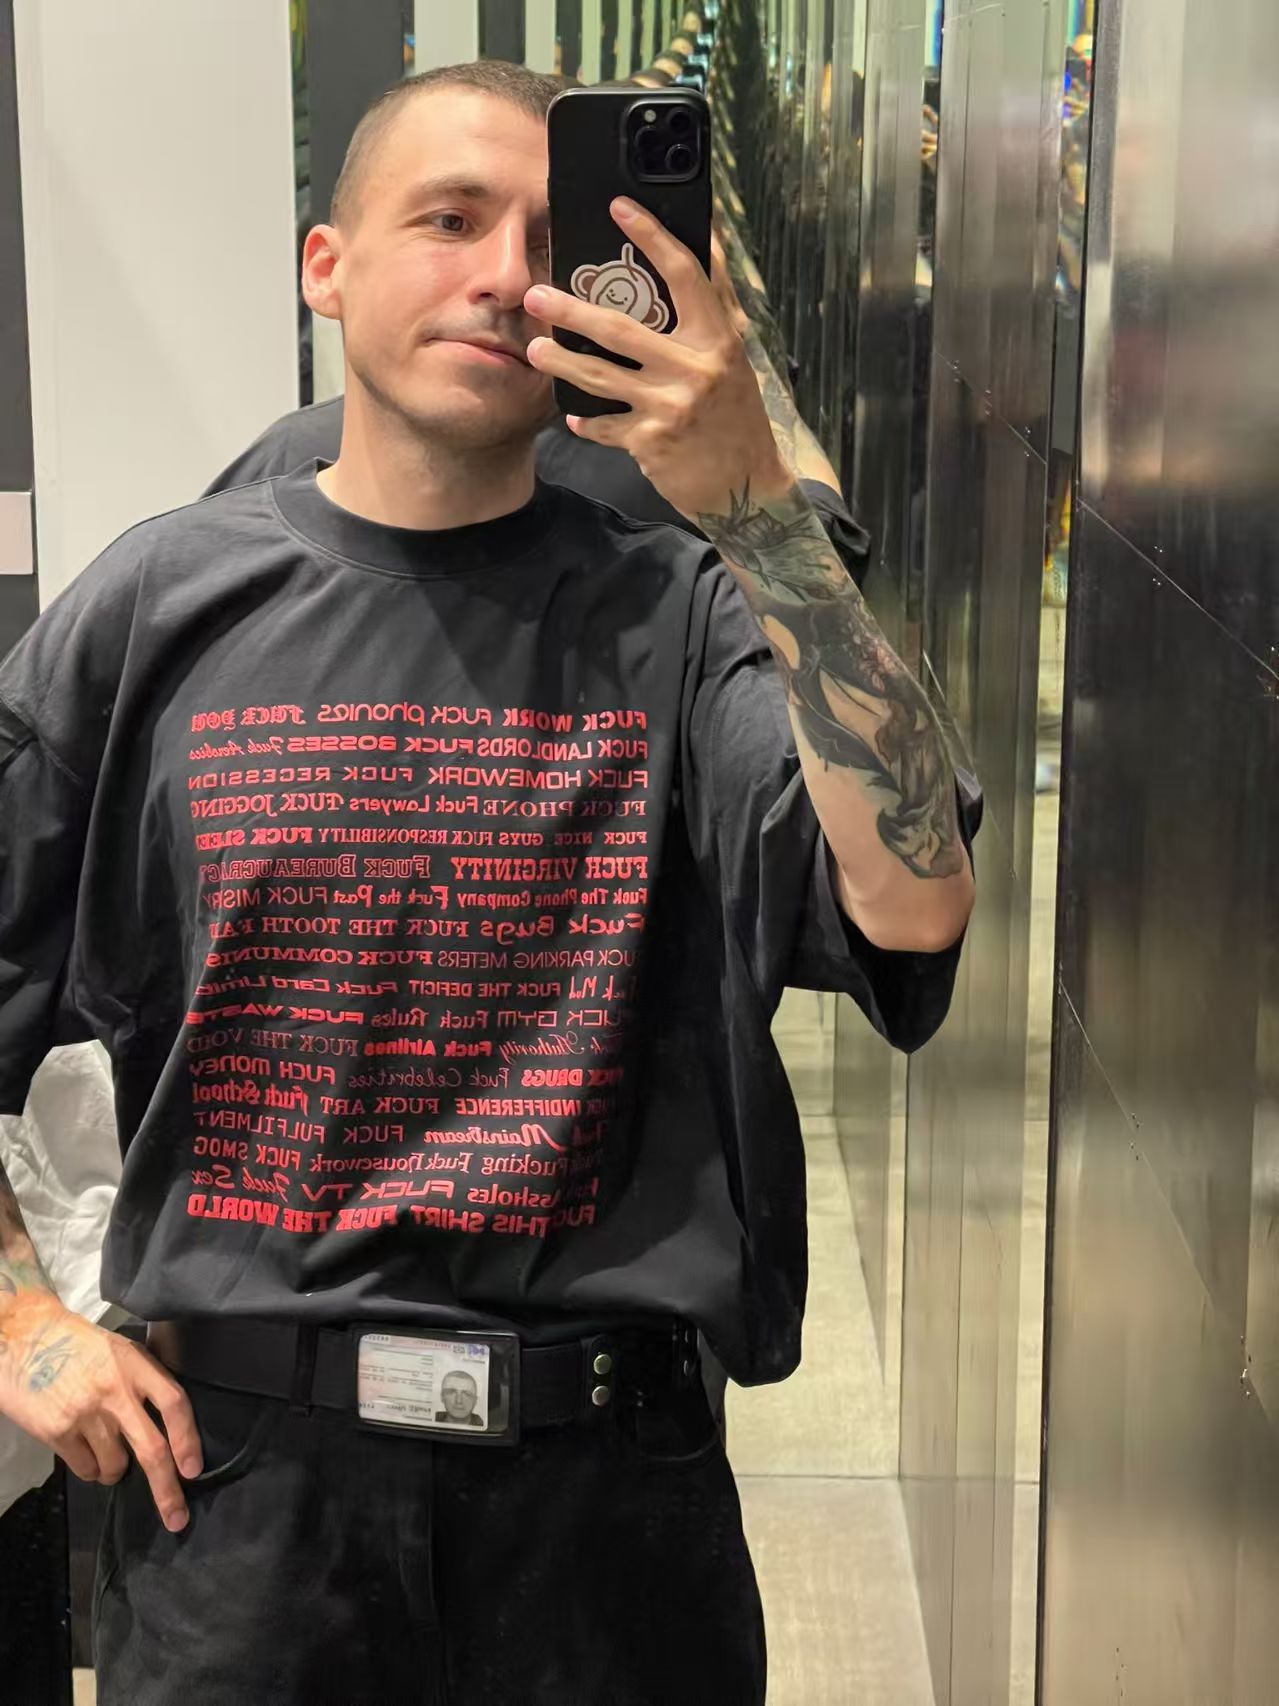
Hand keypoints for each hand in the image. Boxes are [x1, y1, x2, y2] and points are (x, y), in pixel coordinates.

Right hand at [0, 1293, 200, 1530]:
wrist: (25, 1337)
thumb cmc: (78, 1344)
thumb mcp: (120, 1350)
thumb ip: (144, 1381)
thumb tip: (169, 1424)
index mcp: (136, 1365)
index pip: (174, 1403)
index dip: (188, 1439)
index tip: (193, 1470)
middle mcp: (115, 1391)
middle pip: (151, 1449)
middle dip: (167, 1490)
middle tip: (177, 1518)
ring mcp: (85, 1414)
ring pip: (115, 1466)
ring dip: (115, 1471)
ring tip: (106, 1452)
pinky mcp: (58, 1431)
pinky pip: (85, 1469)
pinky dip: (90, 1470)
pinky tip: (83, 1452)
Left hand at [524, 199, 792, 521]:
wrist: (747, 489)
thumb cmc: (738, 419)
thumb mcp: (735, 362)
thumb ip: (715, 313)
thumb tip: (705, 246)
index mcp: (719, 339)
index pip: (685, 275)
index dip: (652, 237)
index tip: (620, 207)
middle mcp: (695, 368)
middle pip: (621, 327)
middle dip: (572, 309)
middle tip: (536, 294)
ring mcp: (670, 406)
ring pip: (599, 375)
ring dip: (561, 360)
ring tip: (534, 348)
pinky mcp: (650, 441)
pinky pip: (605, 425)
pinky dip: (588, 421)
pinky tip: (575, 415)